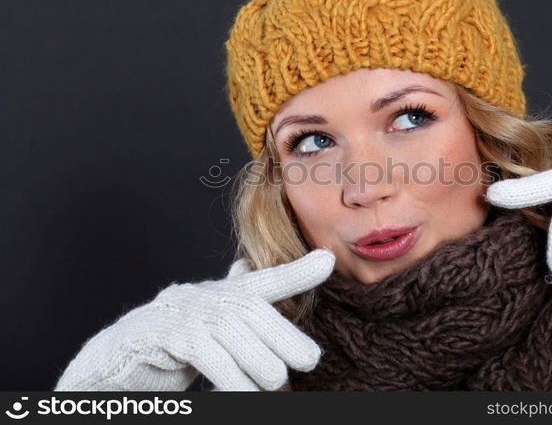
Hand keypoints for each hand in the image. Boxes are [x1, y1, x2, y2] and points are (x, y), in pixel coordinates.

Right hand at [55, 248, 334, 390]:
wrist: (117, 358)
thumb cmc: (173, 342)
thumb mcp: (213, 324)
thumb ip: (235, 302)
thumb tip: (248, 268)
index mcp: (220, 293)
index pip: (264, 281)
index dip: (297, 271)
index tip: (329, 261)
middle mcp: (203, 295)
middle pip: (251, 310)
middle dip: (284, 336)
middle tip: (307, 361)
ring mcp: (180, 312)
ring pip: (231, 334)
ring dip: (258, 363)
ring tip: (275, 385)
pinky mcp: (161, 335)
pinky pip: (206, 354)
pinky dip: (229, 378)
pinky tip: (242, 396)